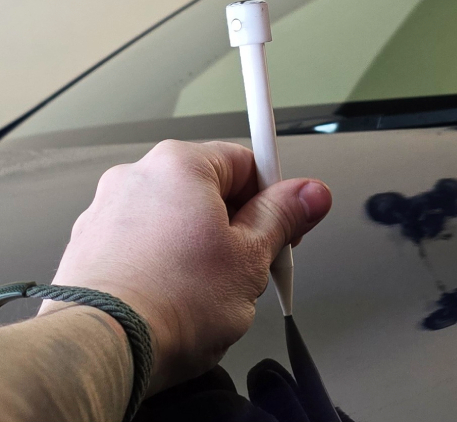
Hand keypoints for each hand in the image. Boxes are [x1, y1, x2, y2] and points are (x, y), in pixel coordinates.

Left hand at [40, 140, 331, 394]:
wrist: (101, 350)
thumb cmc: (169, 303)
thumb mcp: (251, 258)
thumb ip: (285, 217)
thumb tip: (310, 194)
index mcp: (180, 165)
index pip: (249, 162)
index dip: (276, 199)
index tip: (287, 226)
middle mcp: (138, 177)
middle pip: (211, 191)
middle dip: (237, 228)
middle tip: (252, 267)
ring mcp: (108, 212)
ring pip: (178, 221)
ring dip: (200, 249)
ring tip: (210, 293)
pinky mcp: (89, 248)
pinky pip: (145, 245)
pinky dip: (165, 265)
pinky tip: (176, 299)